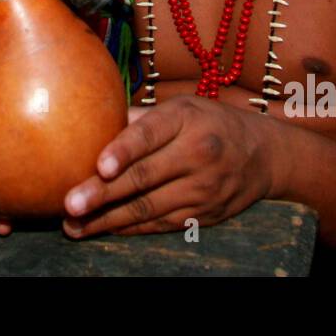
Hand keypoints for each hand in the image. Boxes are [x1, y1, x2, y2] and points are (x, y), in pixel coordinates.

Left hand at [59, 97, 277, 237]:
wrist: (265, 154)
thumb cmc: (210, 122)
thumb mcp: (183, 106)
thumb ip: (142, 118)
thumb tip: (94, 123)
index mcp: (186, 119)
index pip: (150, 134)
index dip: (124, 150)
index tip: (99, 166)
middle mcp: (197, 154)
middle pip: (143, 177)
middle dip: (102, 194)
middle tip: (70, 204)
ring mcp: (203, 188)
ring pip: (147, 208)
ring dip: (107, 219)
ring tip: (74, 226)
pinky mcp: (204, 215)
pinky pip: (159, 224)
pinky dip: (129, 228)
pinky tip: (103, 228)